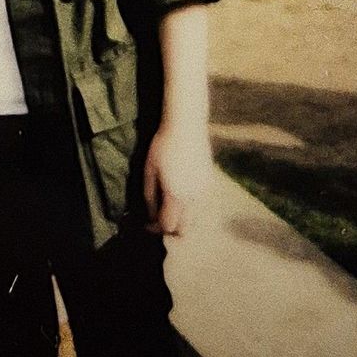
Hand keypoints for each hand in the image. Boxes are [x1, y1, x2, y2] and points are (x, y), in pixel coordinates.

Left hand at [142, 121, 213, 236]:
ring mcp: (204, 192)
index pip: (167, 226)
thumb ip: (149, 196)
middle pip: (184, 230)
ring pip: (195, 220)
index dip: (154, 228)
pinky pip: (201, 206)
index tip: (146, 223)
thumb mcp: (149, 170)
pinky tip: (181, 195)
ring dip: (183, 220)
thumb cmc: (163, 145)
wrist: (186, 126)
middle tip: (158, 218)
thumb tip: (150, 216)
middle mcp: (193, 198)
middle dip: (170, 229)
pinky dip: (191, 208)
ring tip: (170, 208)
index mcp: (176, 196)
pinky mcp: (210, 183)